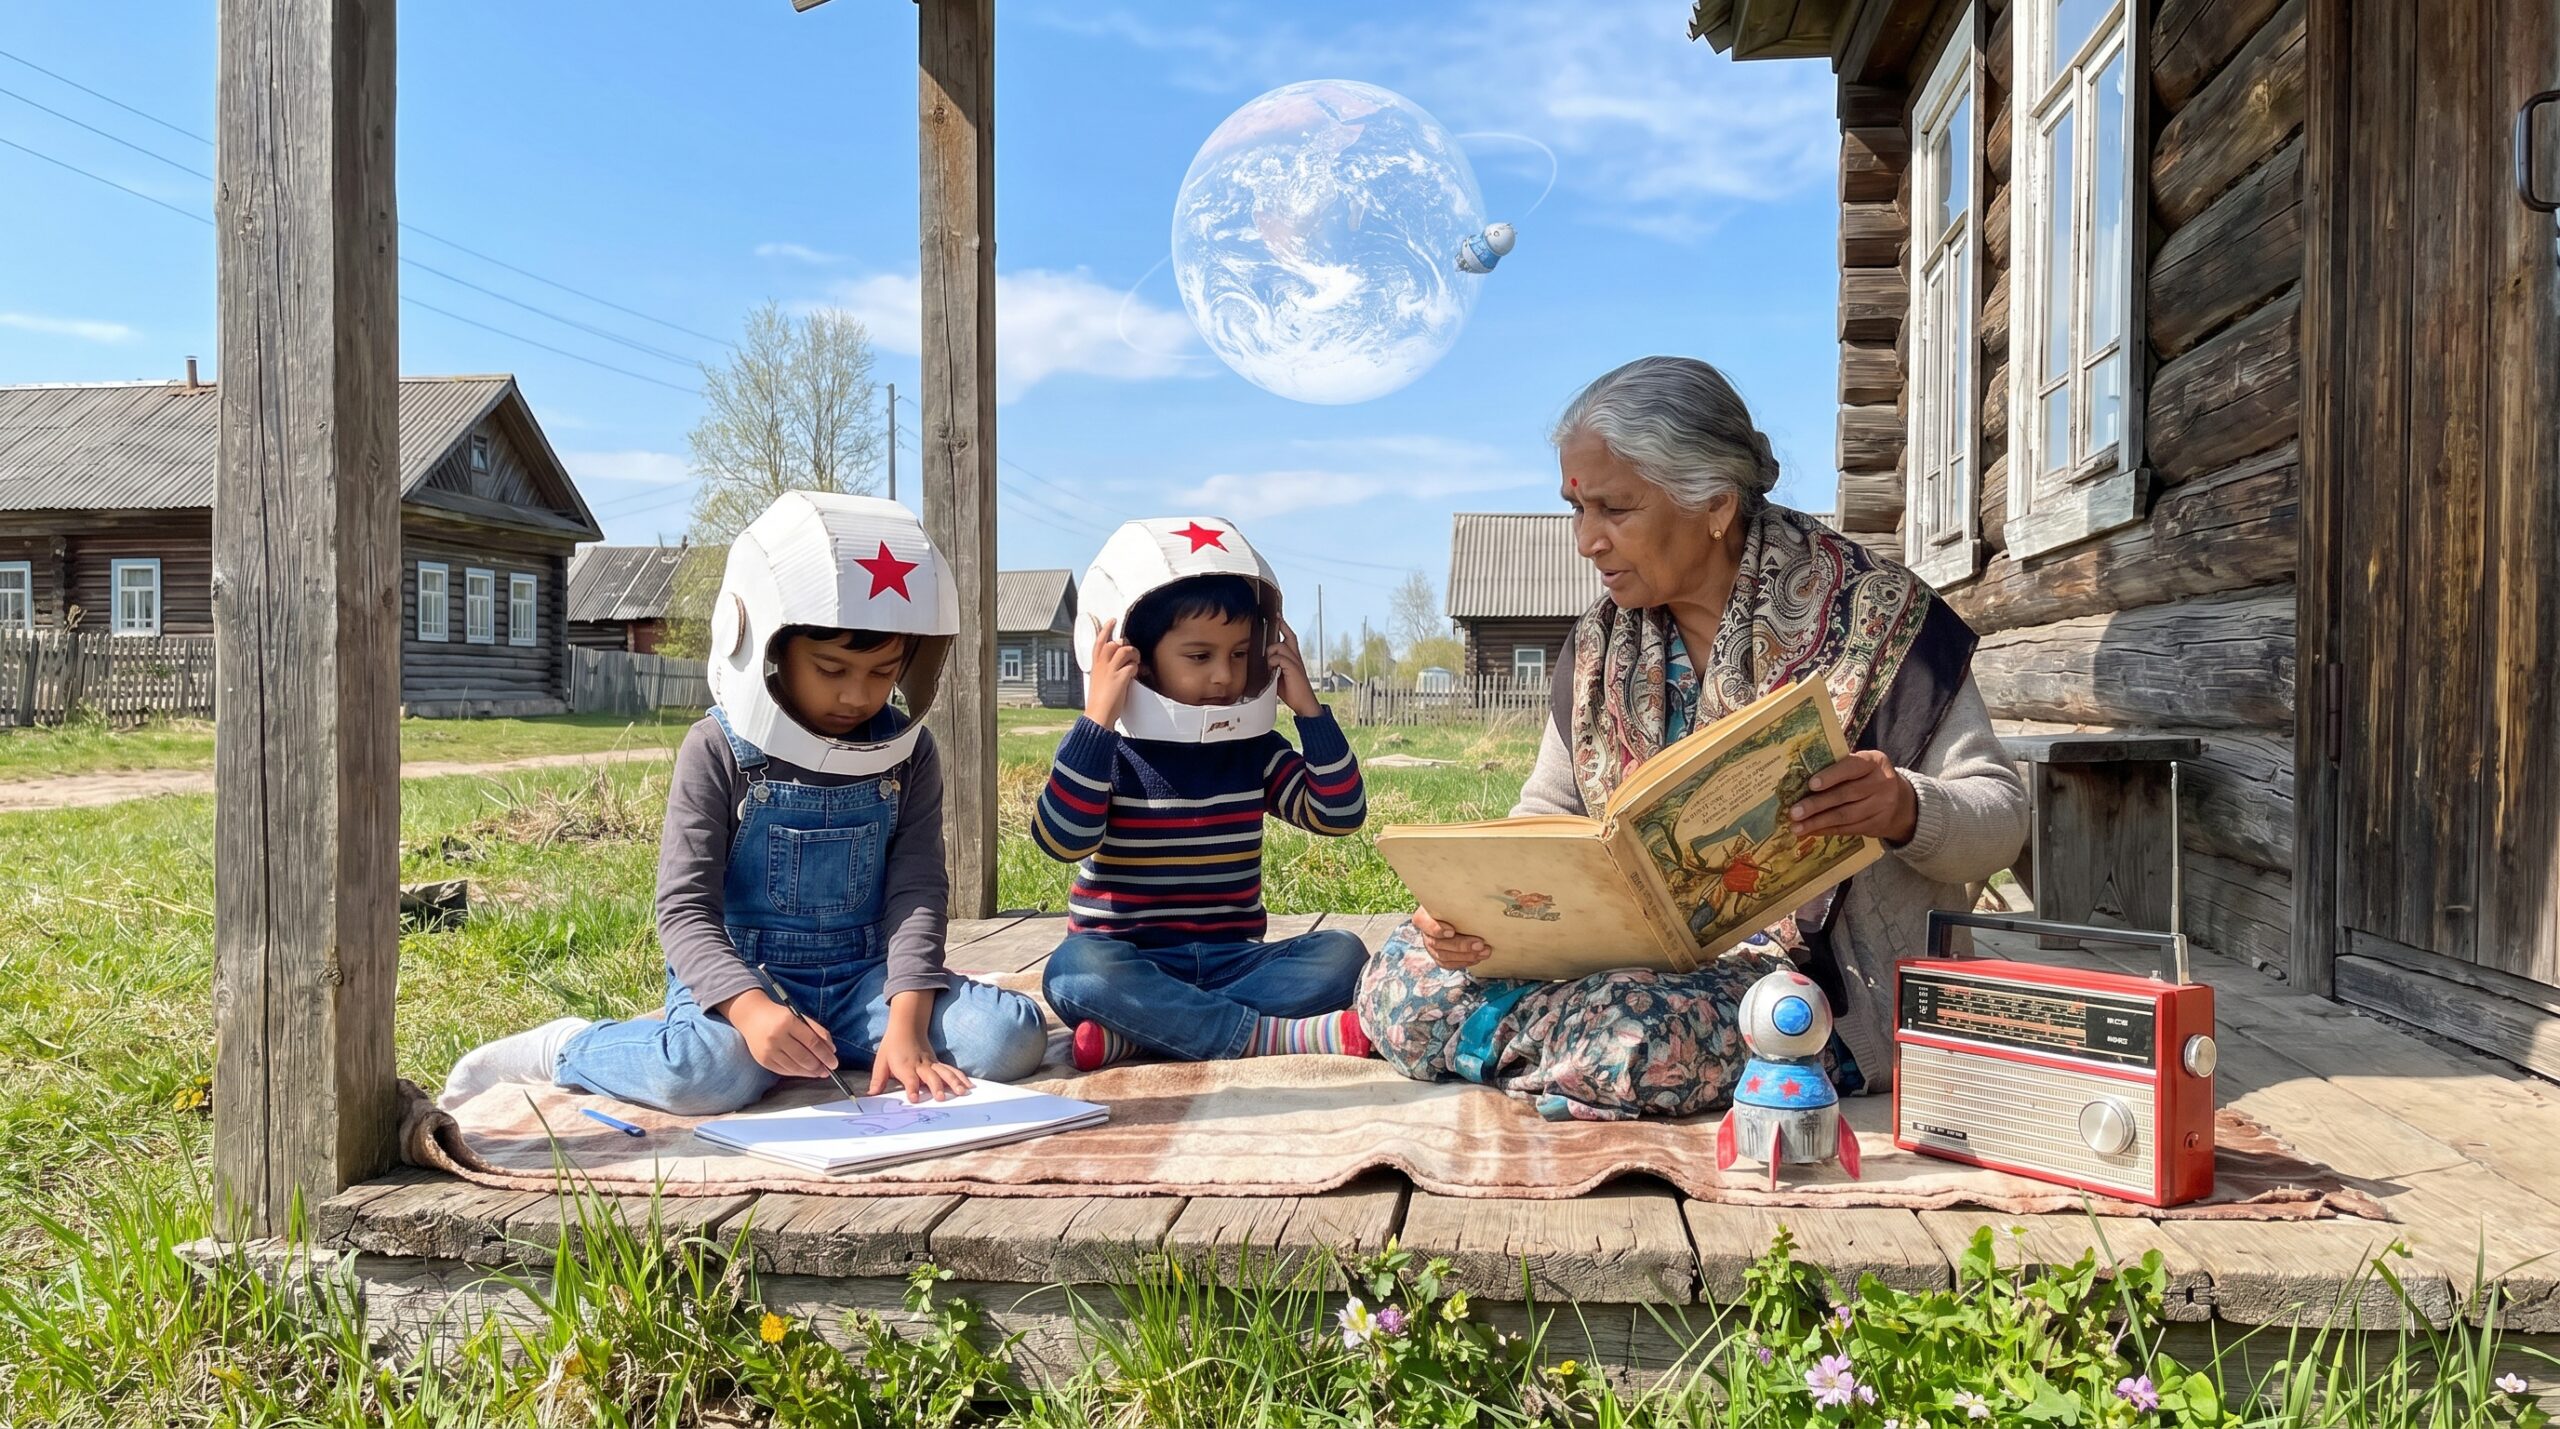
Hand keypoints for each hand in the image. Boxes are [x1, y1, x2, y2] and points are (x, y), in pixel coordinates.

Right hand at [721, 989, 840, 1079]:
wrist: (751, 1017)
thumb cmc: (779, 1016)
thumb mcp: (799, 1017)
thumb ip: (817, 1031)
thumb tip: (831, 1050)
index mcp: (788, 1022)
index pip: (812, 1042)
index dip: (825, 1055)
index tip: (834, 1062)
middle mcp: (777, 1036)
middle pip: (804, 1057)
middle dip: (819, 1066)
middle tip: (828, 1070)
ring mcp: (768, 1050)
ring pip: (794, 1067)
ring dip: (809, 1072)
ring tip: (819, 1073)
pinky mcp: (763, 1060)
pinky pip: (784, 1071)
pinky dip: (797, 1073)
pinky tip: (805, 1072)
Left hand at [868, 991, 970, 1101]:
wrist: (906, 1027)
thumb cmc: (892, 1046)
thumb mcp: (881, 1061)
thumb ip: (878, 1079)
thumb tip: (871, 1094)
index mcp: (905, 1065)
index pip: (909, 1079)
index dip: (912, 1089)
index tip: (914, 1099)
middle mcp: (920, 1065)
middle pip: (930, 1076)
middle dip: (936, 1087)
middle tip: (941, 1098)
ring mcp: (932, 1063)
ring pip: (945, 1072)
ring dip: (953, 1082)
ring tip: (961, 1092)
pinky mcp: (938, 1063)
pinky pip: (952, 1070)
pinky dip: (962, 1077)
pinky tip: (969, 1086)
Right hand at [1084, 617, 1140, 727]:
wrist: (1098, 714)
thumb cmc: (1099, 700)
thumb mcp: (1099, 680)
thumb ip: (1107, 669)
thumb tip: (1120, 663)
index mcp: (1095, 665)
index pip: (1099, 642)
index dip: (1106, 629)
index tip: (1112, 620)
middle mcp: (1102, 666)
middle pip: (1114, 643)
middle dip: (1126, 646)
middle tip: (1132, 654)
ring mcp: (1110, 671)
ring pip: (1124, 650)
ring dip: (1134, 655)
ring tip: (1136, 663)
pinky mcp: (1120, 679)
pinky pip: (1132, 666)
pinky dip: (1136, 668)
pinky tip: (1136, 674)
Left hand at [1270, 620, 1319, 716]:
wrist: (1304, 704)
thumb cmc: (1293, 692)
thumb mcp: (1279, 677)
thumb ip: (1273, 668)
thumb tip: (1263, 663)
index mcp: (1294, 659)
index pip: (1290, 638)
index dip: (1284, 627)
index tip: (1278, 616)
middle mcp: (1296, 658)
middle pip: (1290, 637)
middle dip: (1282, 626)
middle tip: (1276, 618)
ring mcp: (1296, 663)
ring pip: (1281, 646)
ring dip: (1271, 652)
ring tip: (1268, 663)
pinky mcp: (1294, 669)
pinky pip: (1280, 658)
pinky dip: (1273, 662)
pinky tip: (1271, 669)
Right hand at [1410, 906, 1491, 971]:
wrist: (1455, 913)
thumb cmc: (1454, 903)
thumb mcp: (1454, 898)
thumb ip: (1459, 898)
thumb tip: (1477, 892)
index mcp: (1423, 915)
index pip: (1423, 923)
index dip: (1436, 929)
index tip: (1452, 931)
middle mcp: (1425, 932)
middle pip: (1437, 943)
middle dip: (1460, 945)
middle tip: (1480, 944)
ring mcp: (1431, 946)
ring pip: (1444, 956)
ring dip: (1465, 956)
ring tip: (1484, 951)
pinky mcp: (1439, 957)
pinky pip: (1448, 964)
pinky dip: (1464, 962)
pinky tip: (1477, 958)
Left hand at [1789, 749, 1918, 844]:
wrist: (1901, 801)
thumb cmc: (1868, 777)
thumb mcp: (1862, 765)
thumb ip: (1839, 767)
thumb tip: (1799, 779)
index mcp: (1874, 762)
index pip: (1852, 767)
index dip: (1831, 776)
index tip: (1811, 784)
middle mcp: (1882, 783)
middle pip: (1846, 795)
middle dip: (1817, 804)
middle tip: (1794, 812)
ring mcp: (1882, 806)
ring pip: (1845, 815)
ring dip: (1818, 822)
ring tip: (1797, 826)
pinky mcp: (1878, 825)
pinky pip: (1849, 828)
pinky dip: (1827, 830)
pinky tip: (1811, 831)